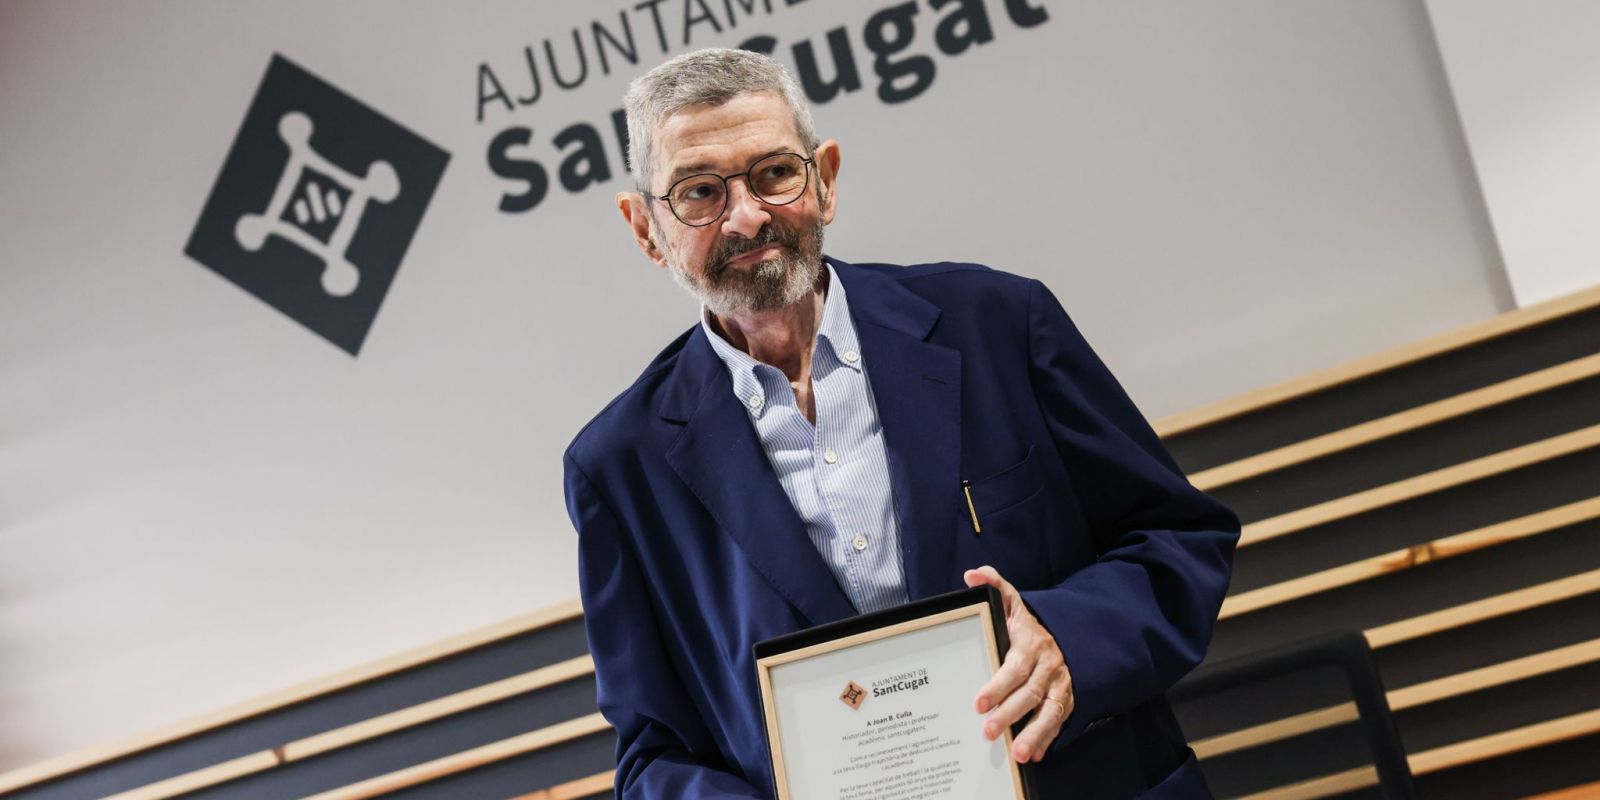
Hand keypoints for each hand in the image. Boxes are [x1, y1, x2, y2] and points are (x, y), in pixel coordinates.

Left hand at [964, 565, 1073, 763]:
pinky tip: (1033, 754)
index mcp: (1031, 644)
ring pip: (1049, 711)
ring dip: (1033, 733)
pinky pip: (1059, 721)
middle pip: (1030, 693)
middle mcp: (1048, 667)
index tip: (979, 702)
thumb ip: (994, 586)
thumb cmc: (1028, 624)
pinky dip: (1047, 738)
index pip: (1015, 666)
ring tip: (1017, 753)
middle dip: (1010, 714)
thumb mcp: (1013, 602)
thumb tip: (972, 575)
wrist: (1067, 635)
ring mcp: (1060, 685)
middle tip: (987, 731)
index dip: (999, 685)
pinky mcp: (1066, 700)